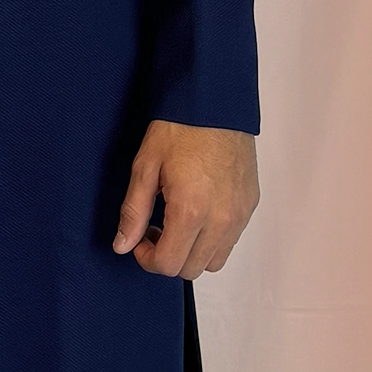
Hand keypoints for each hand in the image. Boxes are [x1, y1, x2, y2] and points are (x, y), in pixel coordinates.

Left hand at [113, 121, 258, 278]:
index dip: (147, 258)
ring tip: (177, 224)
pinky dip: (211, 240)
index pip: (169, 264)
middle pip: (191, 269)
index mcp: (191, 210)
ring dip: (191, 252)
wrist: (216, 102)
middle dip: (168, 257)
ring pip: (214, 261)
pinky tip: (197, 213)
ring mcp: (239, 214)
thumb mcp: (145, 166)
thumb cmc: (180, 128)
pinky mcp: (250, 205)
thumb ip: (134, 211)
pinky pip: (230, 241)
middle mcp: (221, 218)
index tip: (139, 240)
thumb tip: (122, 245)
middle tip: (155, 230)